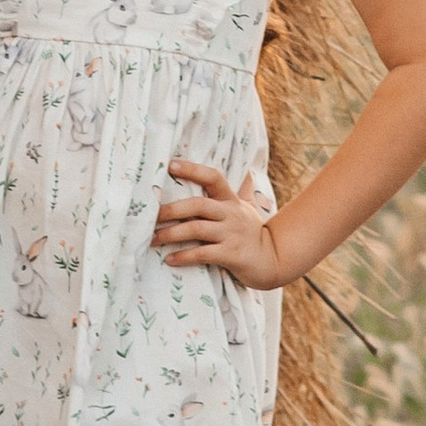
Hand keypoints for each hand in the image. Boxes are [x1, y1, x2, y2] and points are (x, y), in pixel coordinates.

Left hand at [152, 157, 283, 286]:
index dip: (192, 170)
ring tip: (153, 239)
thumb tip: (247, 172)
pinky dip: (184, 256)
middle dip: (171, 209)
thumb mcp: (249, 208)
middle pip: (197, 205)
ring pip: (196, 229)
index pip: (213, 177)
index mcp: (231, 200)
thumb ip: (244, 191)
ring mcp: (231, 234)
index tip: (171, 164)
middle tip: (151, 215)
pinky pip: (203, 254)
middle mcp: (231, 214)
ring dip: (171, 234)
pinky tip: (170, 259)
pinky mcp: (232, 255)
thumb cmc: (254, 233)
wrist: (275, 260)